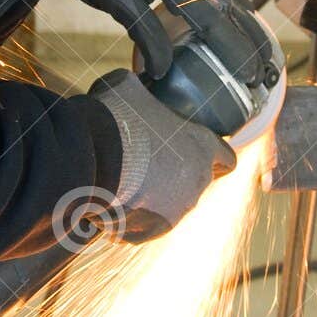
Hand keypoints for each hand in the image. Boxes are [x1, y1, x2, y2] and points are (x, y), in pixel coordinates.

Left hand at [63, 0, 272, 83]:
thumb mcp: (113, 1)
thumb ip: (143, 33)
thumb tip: (162, 69)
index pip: (211, 20)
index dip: (231, 48)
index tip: (248, 75)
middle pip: (226, 6)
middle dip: (247, 39)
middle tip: (263, 70)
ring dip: (240, 22)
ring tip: (256, 48)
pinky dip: (224, 2)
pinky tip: (232, 15)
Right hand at [89, 69, 236, 242]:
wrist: (91, 160)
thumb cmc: (114, 119)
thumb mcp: (127, 86)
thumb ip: (140, 88)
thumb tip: (134, 84)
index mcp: (201, 147)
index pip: (226, 159)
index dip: (214, 157)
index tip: (198, 155)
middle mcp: (197, 183)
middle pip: (194, 184)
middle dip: (173, 176)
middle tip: (144, 163)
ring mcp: (176, 211)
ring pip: (168, 207)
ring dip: (150, 197)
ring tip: (121, 181)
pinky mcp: (151, 231)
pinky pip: (143, 227)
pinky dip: (129, 219)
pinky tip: (109, 201)